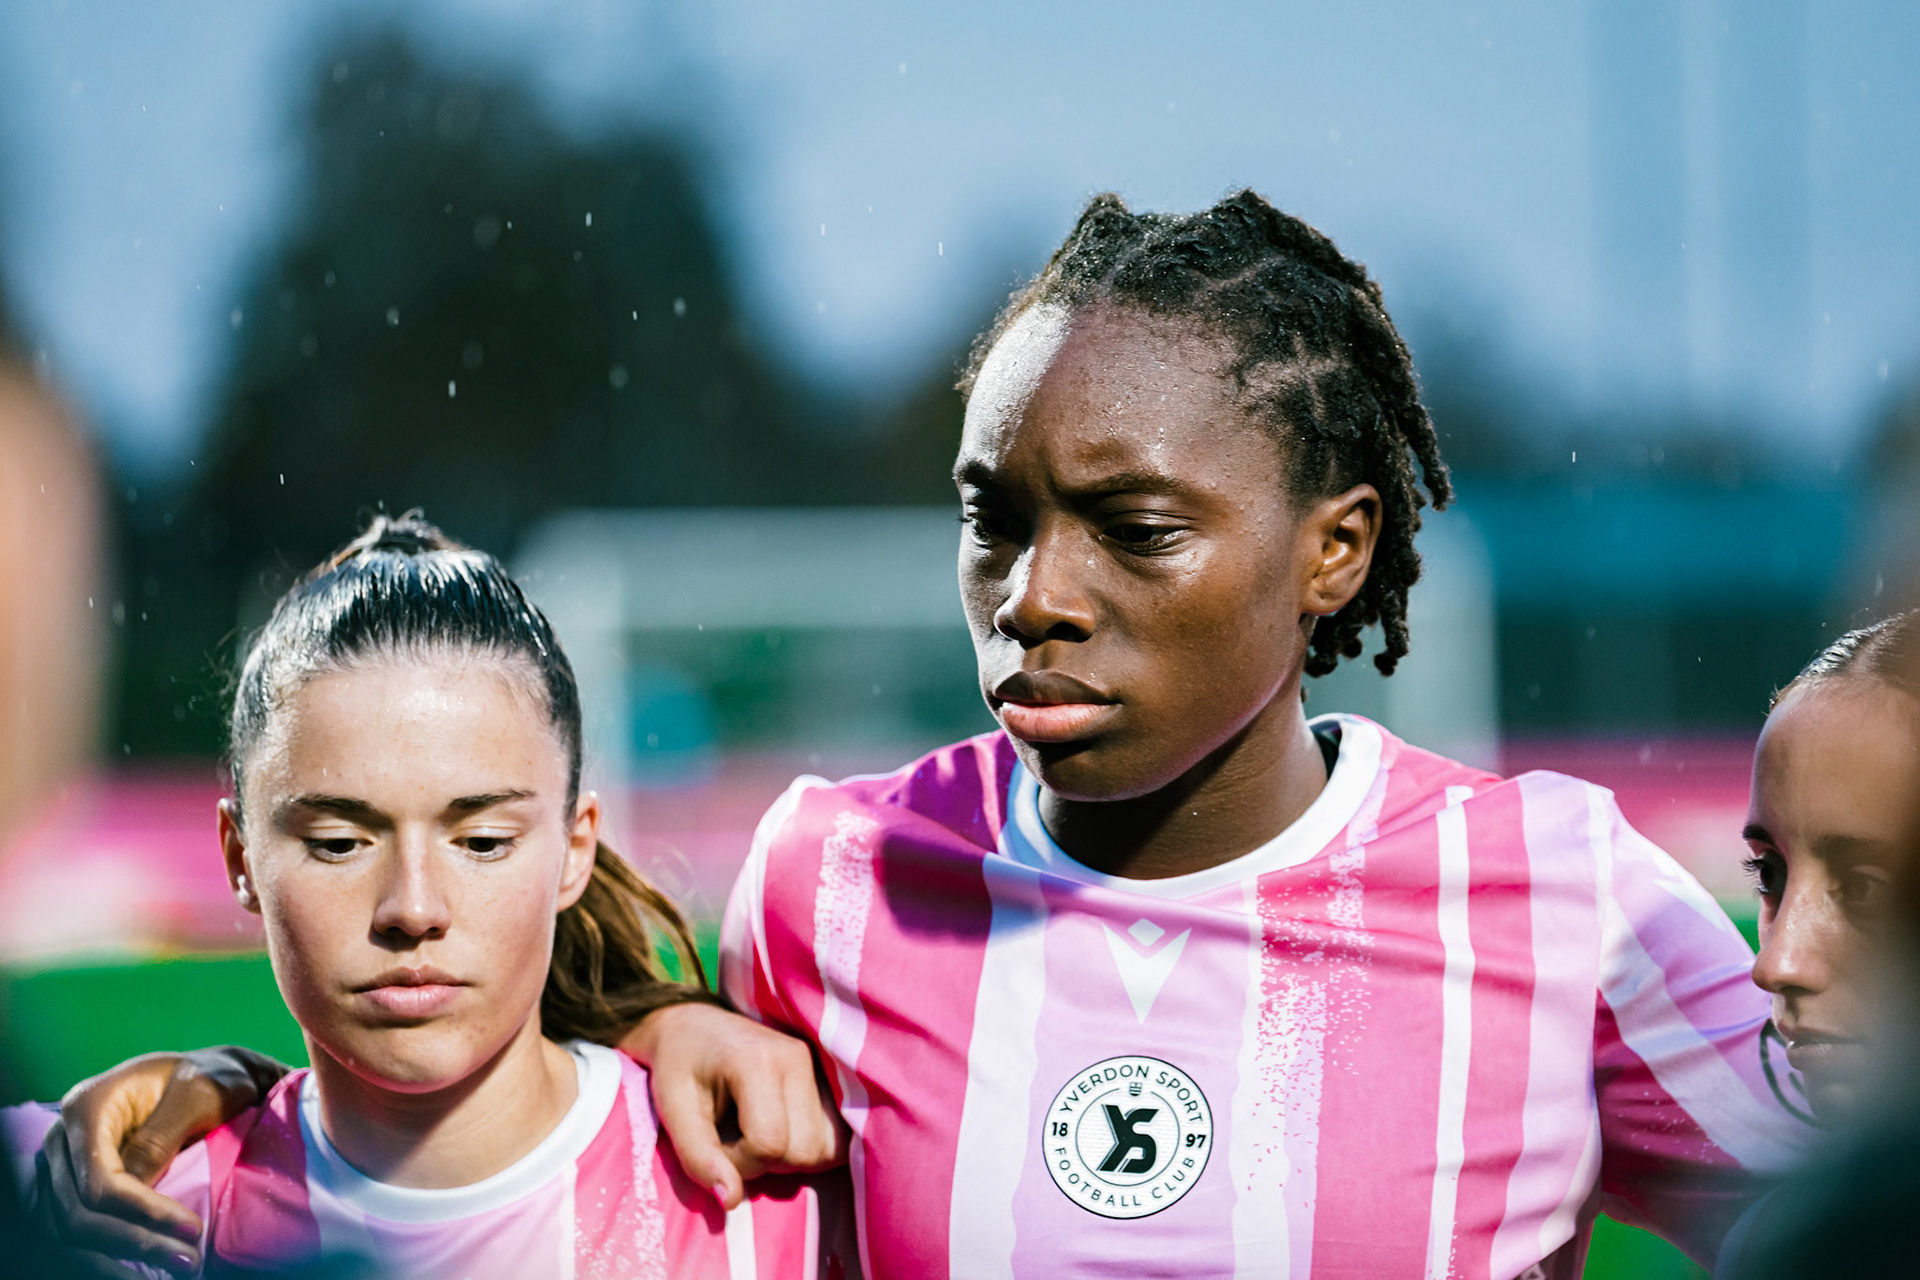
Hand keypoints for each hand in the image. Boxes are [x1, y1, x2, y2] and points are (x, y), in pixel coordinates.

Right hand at [39, 1047, 287, 1274]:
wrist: (210, 1073)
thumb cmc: (209, 1076)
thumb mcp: (197, 1093)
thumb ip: (161, 1137)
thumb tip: (134, 1187)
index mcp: (88, 1108)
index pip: (100, 1180)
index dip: (142, 1212)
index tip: (193, 1229)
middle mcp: (63, 1140)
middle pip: (80, 1212)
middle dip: (135, 1242)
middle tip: (189, 1260)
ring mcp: (64, 1166)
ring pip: (71, 1229)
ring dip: (117, 1258)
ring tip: (176, 1269)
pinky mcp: (76, 1186)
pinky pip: (79, 1230)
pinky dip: (106, 1254)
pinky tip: (140, 1271)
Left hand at [621, 1002, 847, 1209]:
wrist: (694, 1026)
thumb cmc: (678, 1067)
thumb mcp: (674, 1112)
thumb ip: (699, 1157)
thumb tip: (731, 1200)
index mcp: (757, 1061)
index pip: (769, 1143)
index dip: (739, 1162)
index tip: (716, 1145)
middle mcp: (798, 1058)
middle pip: (805, 1151)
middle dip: (768, 1163)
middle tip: (736, 1141)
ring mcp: (819, 1066)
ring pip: (829, 1149)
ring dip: (793, 1158)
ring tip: (759, 1135)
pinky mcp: (829, 1078)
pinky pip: (839, 1138)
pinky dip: (812, 1148)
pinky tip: (783, 1133)